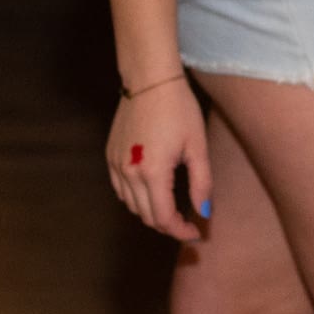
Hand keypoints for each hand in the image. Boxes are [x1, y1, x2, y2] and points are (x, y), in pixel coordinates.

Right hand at [107, 78, 212, 241]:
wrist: (149, 81)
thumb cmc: (178, 110)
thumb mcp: (197, 147)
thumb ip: (201, 183)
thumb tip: (204, 212)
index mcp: (152, 173)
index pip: (164, 218)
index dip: (180, 231)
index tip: (196, 232)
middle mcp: (128, 173)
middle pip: (146, 216)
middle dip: (168, 225)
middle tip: (188, 224)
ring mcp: (115, 165)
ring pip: (131, 205)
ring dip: (151, 213)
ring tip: (172, 209)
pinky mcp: (109, 155)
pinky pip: (120, 189)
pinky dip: (135, 198)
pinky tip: (151, 192)